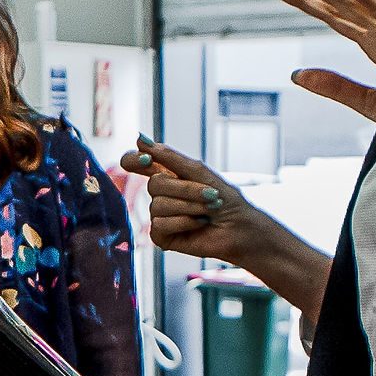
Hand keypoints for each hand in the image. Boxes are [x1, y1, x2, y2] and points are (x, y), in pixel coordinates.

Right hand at [123, 138, 273, 267]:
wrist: (241, 227)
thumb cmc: (225, 199)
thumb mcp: (199, 171)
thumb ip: (169, 157)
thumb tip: (140, 140)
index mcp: (166, 174)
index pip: (134, 163)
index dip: (134, 160)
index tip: (147, 159)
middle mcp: (159, 194)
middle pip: (154, 184)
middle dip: (186, 189)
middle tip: (210, 194)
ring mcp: (159, 215)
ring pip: (158, 205)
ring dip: (190, 206)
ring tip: (208, 210)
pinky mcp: (161, 236)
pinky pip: (160, 224)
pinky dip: (185, 222)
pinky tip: (199, 223)